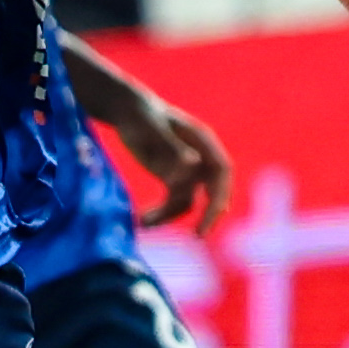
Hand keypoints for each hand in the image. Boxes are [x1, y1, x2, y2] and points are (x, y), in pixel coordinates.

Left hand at [101, 85, 233, 232]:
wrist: (127, 112)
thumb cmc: (141, 115)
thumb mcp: (153, 129)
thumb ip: (173, 147)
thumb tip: (194, 166)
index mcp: (202, 142)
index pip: (221, 171)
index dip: (222, 193)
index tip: (215, 212)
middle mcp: (199, 158)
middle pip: (214, 191)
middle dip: (209, 214)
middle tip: (199, 235)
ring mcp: (186, 171)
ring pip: (189, 201)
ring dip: (170, 216)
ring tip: (144, 221)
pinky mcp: (171, 179)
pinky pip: (172, 203)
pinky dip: (160, 215)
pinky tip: (143, 220)